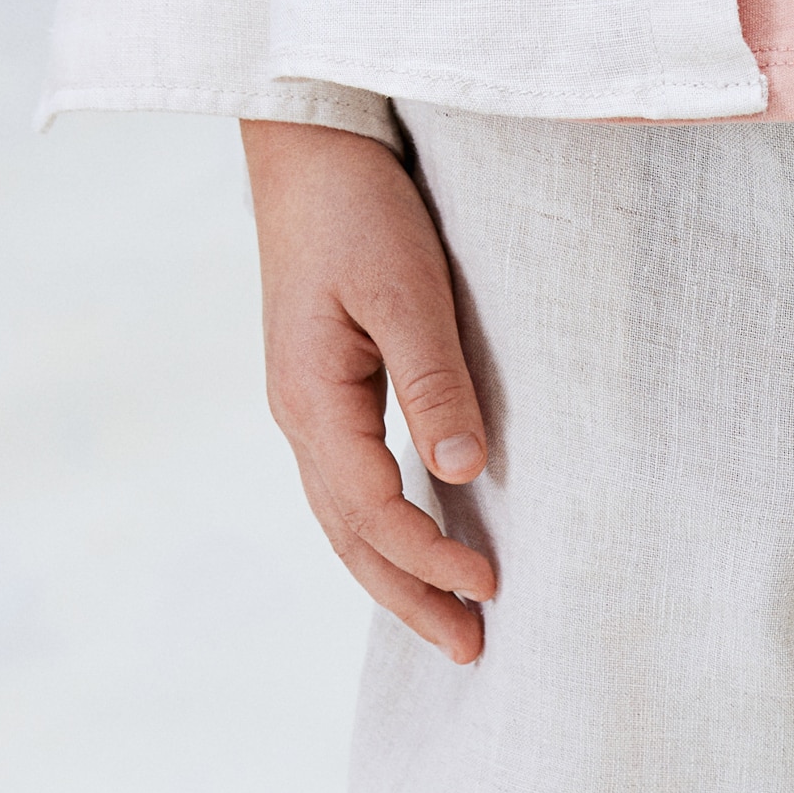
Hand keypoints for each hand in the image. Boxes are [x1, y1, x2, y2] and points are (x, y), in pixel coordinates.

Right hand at [243, 119, 496, 663]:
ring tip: (451, 621)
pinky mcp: (325, 387)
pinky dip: (386, 530)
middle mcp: (300, 415)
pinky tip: (423, 544)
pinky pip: (352, 483)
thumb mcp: (404, 289)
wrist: (309, 140)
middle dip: (410, 598)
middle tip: (472, 652)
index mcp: (311, 400)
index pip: (373, 512)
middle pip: (351, 537)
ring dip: (396, 573)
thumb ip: (433, 382)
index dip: (432, 560)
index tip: (494, 588)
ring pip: (346, 517)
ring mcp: (307, 405)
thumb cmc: (358, 205)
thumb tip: (461, 474)